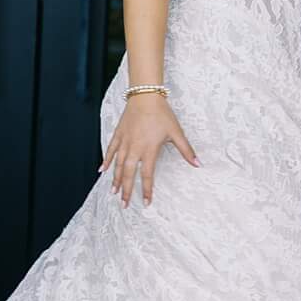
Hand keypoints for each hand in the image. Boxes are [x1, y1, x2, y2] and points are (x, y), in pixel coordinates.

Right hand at [99, 91, 198, 206]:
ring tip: (113, 192)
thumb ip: (186, 150)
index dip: (146, 190)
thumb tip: (198, 164)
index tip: (146, 202)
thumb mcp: (176, 132)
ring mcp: (124, 142)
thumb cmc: (162, 114)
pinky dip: (106, 161)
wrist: (145, 97)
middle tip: (124, 204)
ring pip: (118, 165)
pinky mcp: (118, 134)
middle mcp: (134, 149)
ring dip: (115, 180)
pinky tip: (102, 170)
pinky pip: (110, 151)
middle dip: (126, 190)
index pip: (147, 175)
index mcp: (149, 150)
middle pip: (128, 174)